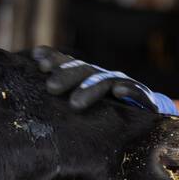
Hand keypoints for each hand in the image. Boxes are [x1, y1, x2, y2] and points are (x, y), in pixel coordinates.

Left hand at [31, 46, 176, 113]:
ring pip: (105, 81)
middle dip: (67, 75)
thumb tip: (34, 70)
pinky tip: (119, 93)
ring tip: (75, 103)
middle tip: (51, 88)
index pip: (69, 64)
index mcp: (87, 77)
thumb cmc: (105, 113)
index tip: (40, 63)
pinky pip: (137, 92)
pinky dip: (129, 90)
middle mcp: (104, 77)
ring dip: (90, 88)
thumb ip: (61, 89)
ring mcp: (125, 85)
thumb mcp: (81, 102)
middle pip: (85, 70)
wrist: (144, 119)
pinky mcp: (144, 98)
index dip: (56, 60)